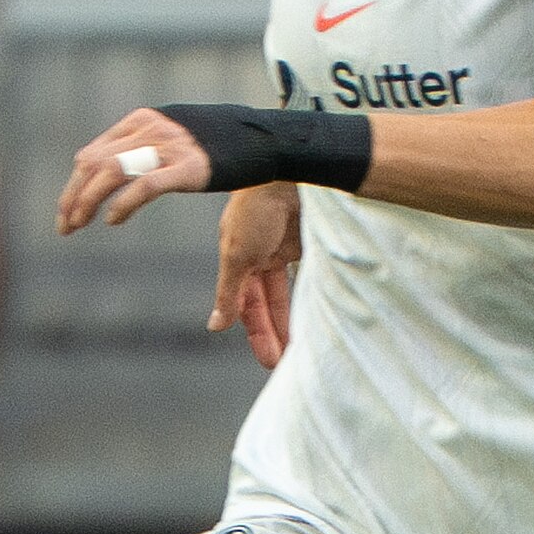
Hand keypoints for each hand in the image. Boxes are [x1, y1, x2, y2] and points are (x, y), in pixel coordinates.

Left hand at [57, 108, 211, 233]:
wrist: (261, 138)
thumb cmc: (217, 143)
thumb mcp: (172, 137)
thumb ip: (143, 147)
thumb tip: (112, 168)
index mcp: (141, 121)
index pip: (93, 154)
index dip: (74, 185)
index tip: (67, 211)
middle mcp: (149, 130)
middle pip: (94, 164)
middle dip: (73, 197)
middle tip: (64, 226)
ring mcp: (167, 148)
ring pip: (110, 172)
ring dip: (87, 202)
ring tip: (78, 225)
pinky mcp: (186, 167)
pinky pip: (144, 185)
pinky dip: (122, 204)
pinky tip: (113, 220)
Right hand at [209, 182, 301, 368]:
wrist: (290, 171)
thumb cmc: (256, 205)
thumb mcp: (236, 254)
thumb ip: (228, 292)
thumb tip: (215, 325)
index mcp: (238, 257)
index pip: (245, 303)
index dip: (255, 330)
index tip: (267, 358)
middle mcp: (261, 255)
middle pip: (268, 303)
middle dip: (275, 332)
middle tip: (284, 363)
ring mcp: (286, 249)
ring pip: (289, 293)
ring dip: (294, 320)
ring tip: (302, 348)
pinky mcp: (310, 242)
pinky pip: (308, 277)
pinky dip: (312, 297)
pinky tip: (318, 316)